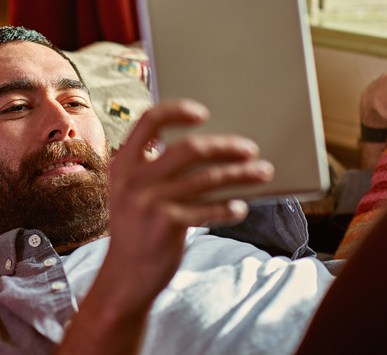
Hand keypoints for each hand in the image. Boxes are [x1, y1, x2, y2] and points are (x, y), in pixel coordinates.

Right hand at [105, 99, 273, 301]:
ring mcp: (150, 202)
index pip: (149, 121)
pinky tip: (240, 206)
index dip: (177, 111)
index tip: (202, 114)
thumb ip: (155, 169)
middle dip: (225, 146)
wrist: (125, 276)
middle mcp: (134, 179)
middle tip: (250, 148)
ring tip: (263, 173)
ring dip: (241, 174)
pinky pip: (209, 208)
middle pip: (189, 148)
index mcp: (124, 164)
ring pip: (207, 178)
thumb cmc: (137, 229)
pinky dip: (229, 207)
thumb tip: (208, 148)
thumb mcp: (132, 193)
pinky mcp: (168, 224)